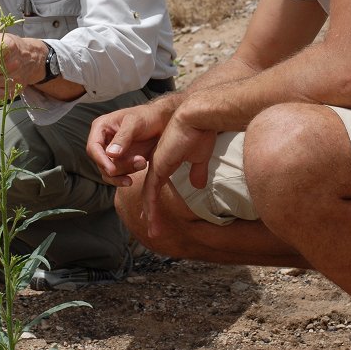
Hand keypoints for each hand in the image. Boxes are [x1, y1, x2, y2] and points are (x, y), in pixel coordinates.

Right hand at [87, 99, 176, 186]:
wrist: (162, 122)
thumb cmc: (148, 116)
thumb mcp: (135, 122)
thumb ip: (123, 137)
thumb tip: (111, 154)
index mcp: (101, 127)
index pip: (93, 147)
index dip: (101, 160)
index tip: (112, 170)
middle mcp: (103, 141)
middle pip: (101, 162)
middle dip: (118, 167)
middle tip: (139, 162)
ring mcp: (111, 153)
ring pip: (109, 172)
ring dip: (125, 172)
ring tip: (142, 163)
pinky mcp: (120, 162)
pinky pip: (117, 175)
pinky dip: (125, 177)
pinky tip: (138, 172)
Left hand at [143, 104, 216, 237]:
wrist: (197, 118)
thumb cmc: (201, 133)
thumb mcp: (200, 157)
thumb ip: (198, 171)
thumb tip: (198, 185)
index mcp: (166, 160)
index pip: (156, 183)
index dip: (154, 198)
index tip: (153, 211)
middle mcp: (157, 164)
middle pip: (150, 191)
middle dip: (150, 210)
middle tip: (151, 226)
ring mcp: (156, 166)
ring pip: (149, 195)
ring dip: (152, 214)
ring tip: (153, 231)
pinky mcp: (158, 167)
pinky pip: (151, 192)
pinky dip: (151, 208)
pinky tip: (151, 220)